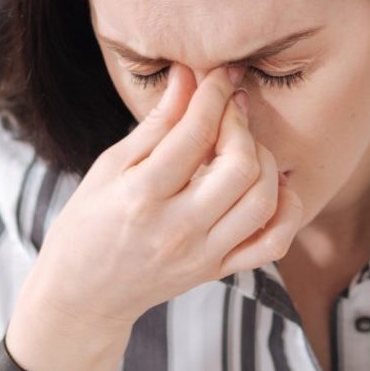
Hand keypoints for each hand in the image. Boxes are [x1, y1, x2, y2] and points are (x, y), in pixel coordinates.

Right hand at [15, 64, 306, 341]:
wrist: (84, 294)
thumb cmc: (88, 225)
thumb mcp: (110, 167)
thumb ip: (156, 124)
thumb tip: (190, 75)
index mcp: (141, 196)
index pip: (195, 133)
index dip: (214, 94)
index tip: (220, 76)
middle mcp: (177, 228)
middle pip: (240, 166)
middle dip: (242, 126)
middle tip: (229, 111)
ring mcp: (201, 254)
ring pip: (263, 200)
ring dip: (264, 162)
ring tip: (243, 147)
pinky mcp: (217, 271)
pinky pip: (273, 243)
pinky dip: (286, 210)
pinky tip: (271, 188)